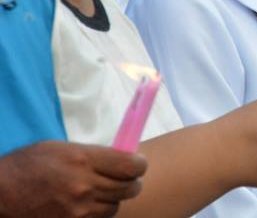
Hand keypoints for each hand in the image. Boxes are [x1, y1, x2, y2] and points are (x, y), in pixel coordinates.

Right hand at [0, 141, 145, 216]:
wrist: (0, 195)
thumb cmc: (27, 166)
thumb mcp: (61, 149)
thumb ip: (93, 154)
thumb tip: (119, 158)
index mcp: (84, 160)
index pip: (131, 166)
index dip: (140, 165)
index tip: (138, 164)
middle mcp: (85, 186)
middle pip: (130, 188)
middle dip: (132, 183)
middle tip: (126, 179)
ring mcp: (78, 210)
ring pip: (115, 207)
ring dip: (113, 199)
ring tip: (101, 192)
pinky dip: (97, 213)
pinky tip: (88, 205)